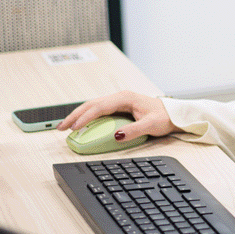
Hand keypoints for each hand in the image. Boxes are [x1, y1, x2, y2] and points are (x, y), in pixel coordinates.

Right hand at [56, 91, 176, 140]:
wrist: (173, 114)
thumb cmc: (164, 117)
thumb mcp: (152, 124)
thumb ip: (135, 130)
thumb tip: (117, 135)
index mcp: (125, 98)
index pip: (99, 107)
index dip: (85, 117)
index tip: (75, 128)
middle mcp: (119, 97)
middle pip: (91, 105)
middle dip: (74, 116)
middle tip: (61, 128)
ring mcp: (118, 102)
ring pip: (92, 107)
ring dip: (78, 116)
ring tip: (65, 127)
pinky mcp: (118, 108)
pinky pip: (98, 111)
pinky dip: (86, 117)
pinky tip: (80, 125)